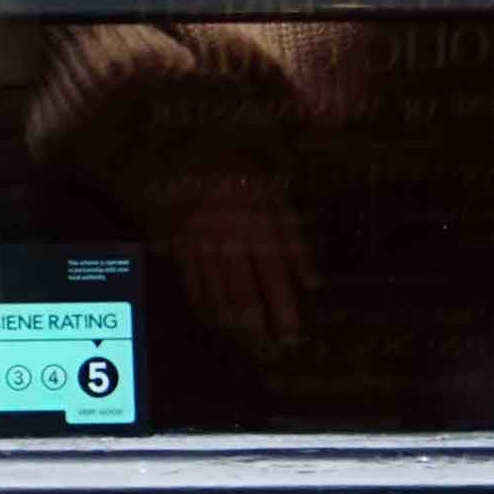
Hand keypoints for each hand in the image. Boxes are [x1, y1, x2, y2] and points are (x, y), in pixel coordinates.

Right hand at [170, 167, 320, 357]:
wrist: (197, 142)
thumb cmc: (247, 169)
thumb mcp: (280, 195)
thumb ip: (296, 240)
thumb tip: (313, 284)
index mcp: (257, 223)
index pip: (273, 277)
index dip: (284, 310)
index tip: (294, 336)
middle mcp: (228, 237)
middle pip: (242, 293)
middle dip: (258, 328)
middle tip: (270, 352)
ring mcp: (200, 241)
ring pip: (215, 294)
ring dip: (232, 325)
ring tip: (247, 345)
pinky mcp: (179, 242)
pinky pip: (190, 283)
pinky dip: (202, 308)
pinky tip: (214, 322)